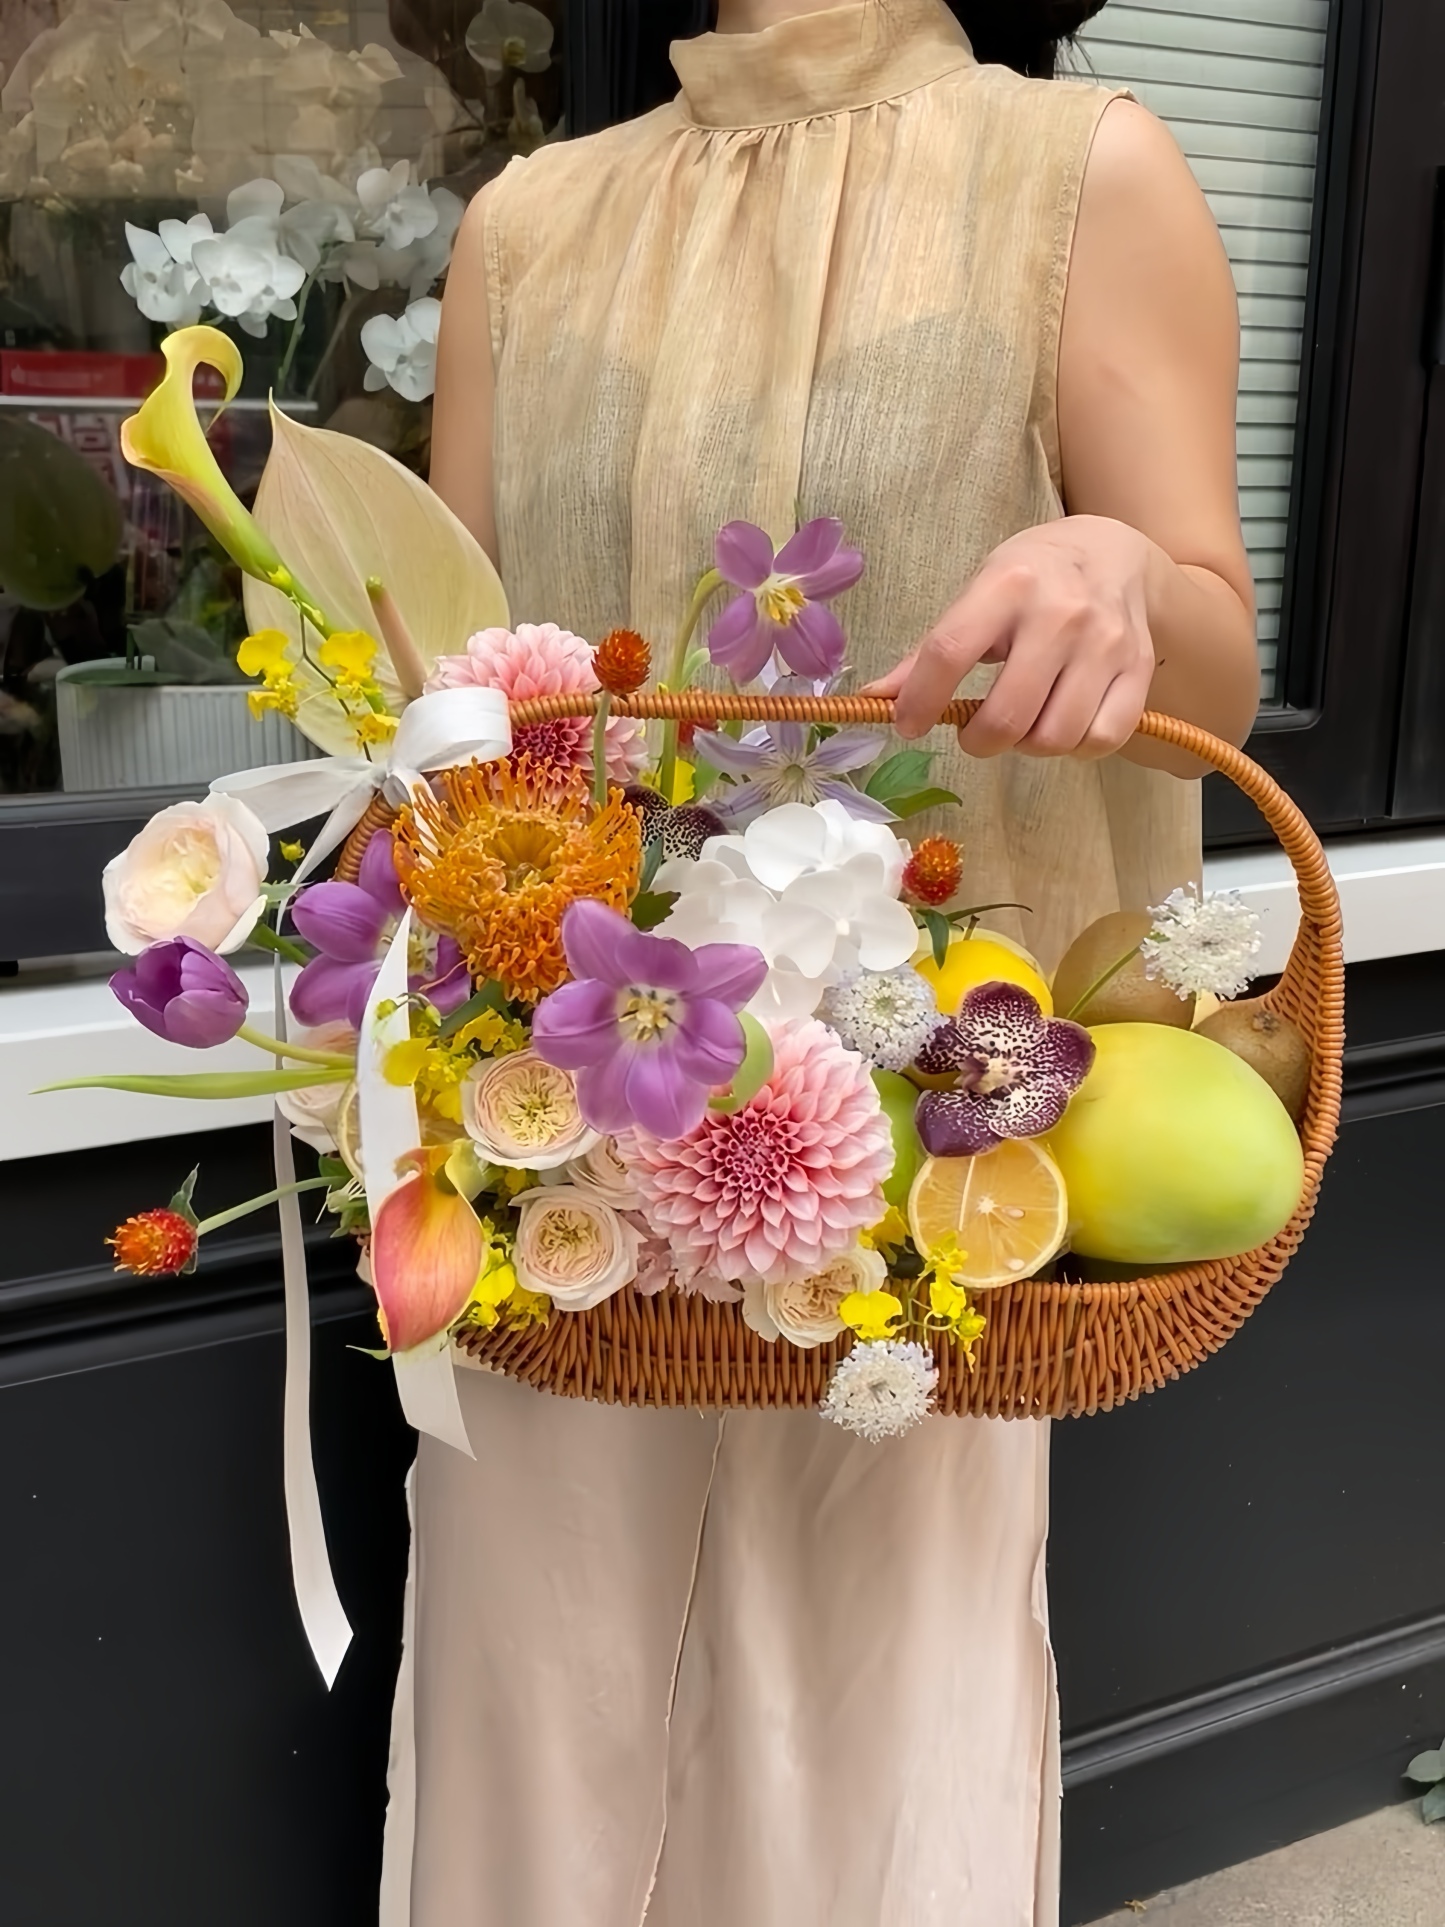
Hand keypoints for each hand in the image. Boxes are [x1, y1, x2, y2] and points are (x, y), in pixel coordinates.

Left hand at [863, 516, 1158, 758]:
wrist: (1115, 552)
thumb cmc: (1032, 577)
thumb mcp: (977, 594)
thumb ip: (930, 650)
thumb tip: (875, 701)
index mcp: (1007, 585)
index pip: (949, 653)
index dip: (920, 701)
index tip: (908, 725)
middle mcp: (1060, 613)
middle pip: (1007, 716)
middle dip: (979, 741)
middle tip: (976, 732)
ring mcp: (1105, 643)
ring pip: (1054, 737)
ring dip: (1027, 747)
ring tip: (1022, 726)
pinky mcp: (1137, 668)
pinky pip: (1102, 739)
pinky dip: (1075, 748)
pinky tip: (1062, 727)